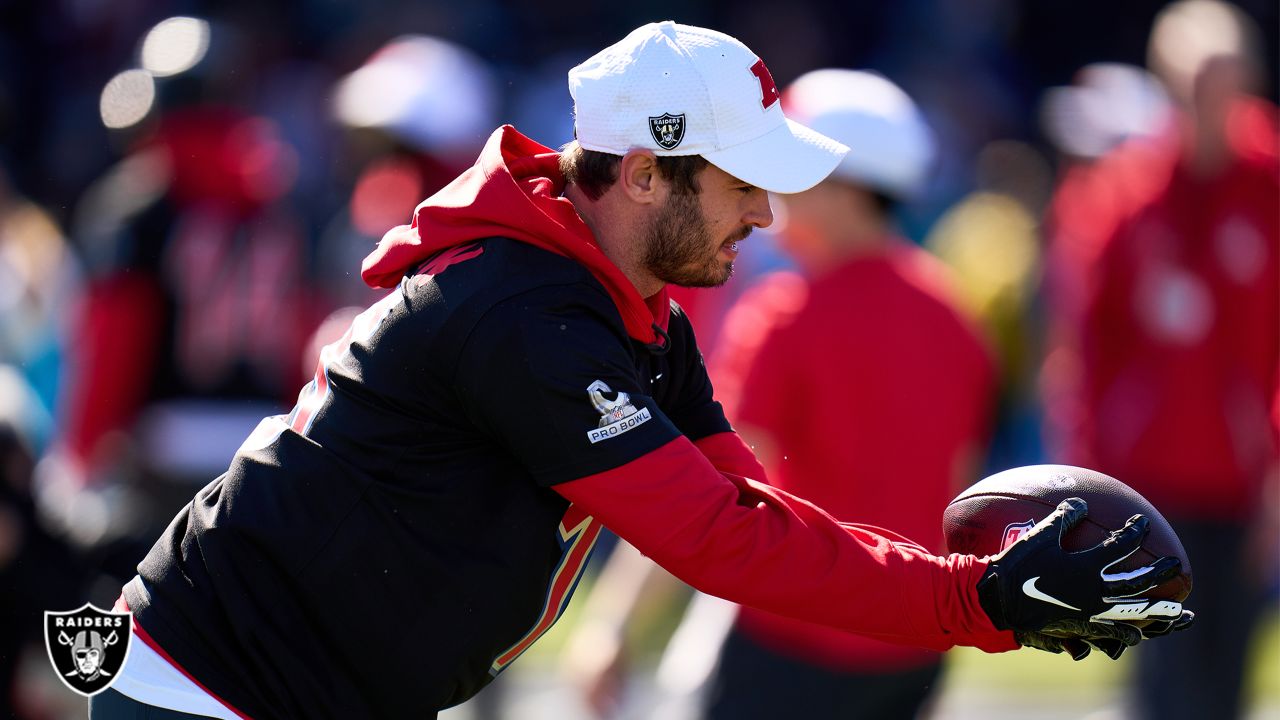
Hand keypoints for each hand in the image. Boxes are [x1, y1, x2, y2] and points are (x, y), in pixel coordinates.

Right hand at [976, 498, 1189, 658]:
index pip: (1122, 546)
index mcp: (1087, 565)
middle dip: (1160, 572)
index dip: (1135, 533)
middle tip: (1175, 564)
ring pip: (1133, 611)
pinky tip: (1138, 636)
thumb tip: (1081, 503)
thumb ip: (1063, 519)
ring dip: (1158, 610)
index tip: (1142, 524)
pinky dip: (1127, 633)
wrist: (1001, 602)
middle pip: (1138, 581)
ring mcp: (1092, 611)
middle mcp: (1096, 590)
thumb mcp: (1038, 536)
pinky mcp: (1082, 627)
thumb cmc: (1017, 566)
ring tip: (1179, 612)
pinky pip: (1111, 632)